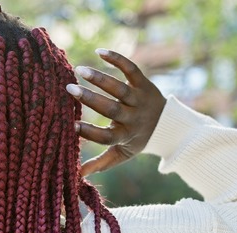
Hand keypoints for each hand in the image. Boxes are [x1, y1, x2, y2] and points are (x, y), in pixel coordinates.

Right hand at [66, 49, 165, 176]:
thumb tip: (78, 176)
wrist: (168, 124)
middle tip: (69, 89)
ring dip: (100, 78)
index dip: (89, 132)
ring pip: (120, 88)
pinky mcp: (144, 83)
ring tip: (79, 69)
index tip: (70, 125)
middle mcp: (133, 117)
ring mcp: (139, 99)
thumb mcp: (121, 155)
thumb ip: (101, 164)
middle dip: (90, 99)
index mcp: (125, 136)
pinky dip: (117, 60)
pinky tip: (100, 51)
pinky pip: (131, 69)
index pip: (106, 137)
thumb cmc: (136, 139)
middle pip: (111, 110)